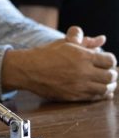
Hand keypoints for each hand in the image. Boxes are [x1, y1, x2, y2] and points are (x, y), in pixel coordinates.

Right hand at [2, 28, 117, 100]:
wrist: (27, 70)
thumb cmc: (45, 55)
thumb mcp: (65, 43)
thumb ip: (85, 40)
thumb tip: (101, 39)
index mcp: (83, 56)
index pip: (110, 61)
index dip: (110, 60)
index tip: (106, 61)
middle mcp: (83, 72)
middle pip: (110, 76)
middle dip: (111, 74)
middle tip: (107, 73)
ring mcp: (78, 86)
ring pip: (105, 89)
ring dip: (108, 86)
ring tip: (106, 83)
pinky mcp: (72, 96)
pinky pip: (94, 98)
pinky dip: (100, 95)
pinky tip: (99, 91)